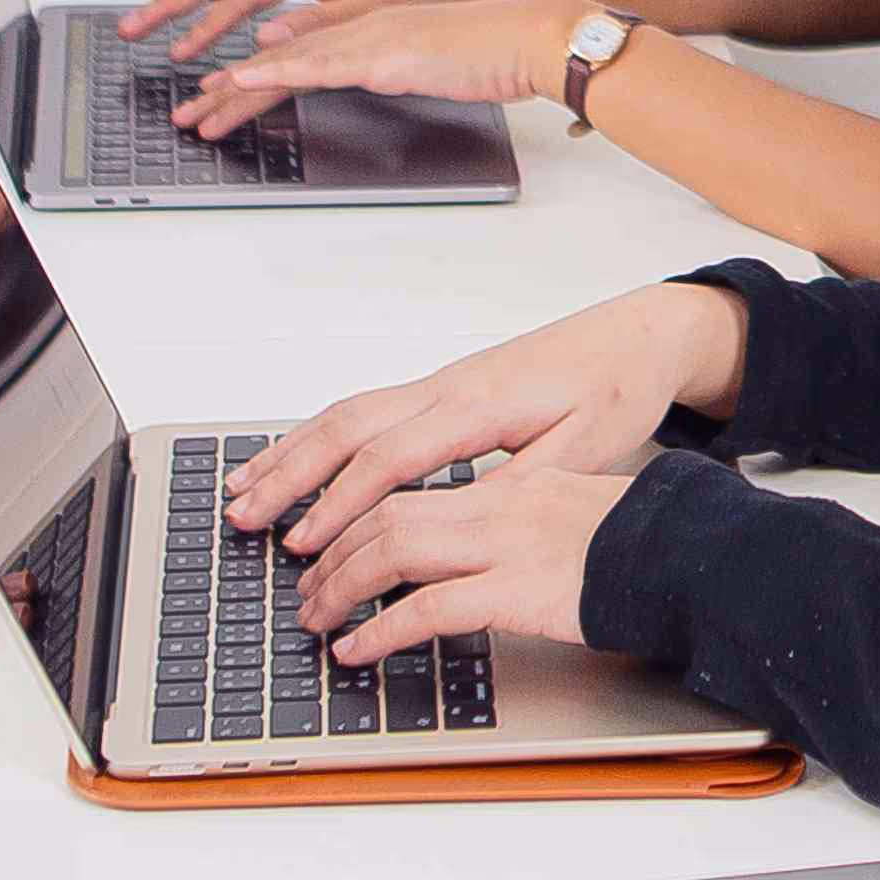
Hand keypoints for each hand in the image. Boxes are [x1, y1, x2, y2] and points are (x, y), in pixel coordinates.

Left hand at [174, 0, 568, 140]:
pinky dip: (273, 73)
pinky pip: (317, 65)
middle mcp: (361, 28)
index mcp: (372, 31)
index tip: (218, 97)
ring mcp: (369, 37)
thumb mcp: (436, 64)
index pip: (299, 56)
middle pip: (279, 59)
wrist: (532, 37)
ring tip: (195, 110)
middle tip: (187, 112)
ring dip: (234, 90)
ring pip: (286, 63)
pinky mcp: (383, 53)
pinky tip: (240, 81)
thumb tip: (389, 79)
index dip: (253, 78)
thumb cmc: (497, 54)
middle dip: (226, 89)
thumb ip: (405, 68)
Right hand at [222, 283, 749, 550]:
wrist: (637, 336)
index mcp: (480, 407)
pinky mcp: (443, 387)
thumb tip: (459, 524)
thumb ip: (520, 487)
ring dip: (291, 452)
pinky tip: (293, 459)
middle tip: (242, 519)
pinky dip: (319, 435)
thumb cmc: (615, 391)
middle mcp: (448, 388)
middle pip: (347, 427)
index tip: (305, 543)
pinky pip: (366, 409)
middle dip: (289, 474)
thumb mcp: (584, 452)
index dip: (341, 503)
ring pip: (347, 413)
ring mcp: (440, 383)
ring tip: (242, 491)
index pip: (392, 458)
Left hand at [298, 467, 631, 660]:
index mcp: (509, 487)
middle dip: (332, 553)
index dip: (354, 519)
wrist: (692, 556)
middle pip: (386, 515)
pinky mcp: (517, 590)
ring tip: (317, 620)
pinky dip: (381, 629)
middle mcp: (498, 507)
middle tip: (305, 589)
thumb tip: (468, 557)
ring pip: (393, 551)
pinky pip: (427, 608)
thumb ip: (517, 526)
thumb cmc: (643, 546)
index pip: (409, 490)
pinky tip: (359, 649)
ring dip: (342, 587)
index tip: (326, 547)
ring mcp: (506, 546)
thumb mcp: (571, 518)